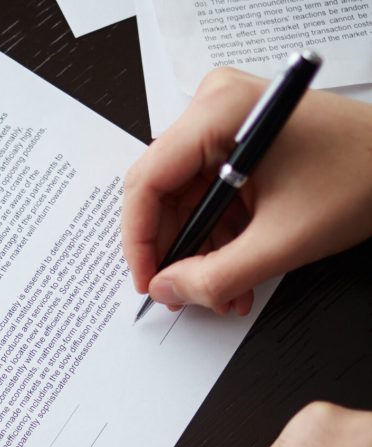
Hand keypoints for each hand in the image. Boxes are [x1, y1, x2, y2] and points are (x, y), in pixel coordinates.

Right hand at [122, 68, 371, 315]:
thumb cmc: (364, 177)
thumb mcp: (281, 243)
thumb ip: (214, 277)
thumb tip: (165, 291)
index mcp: (219, 113)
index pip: (147, 183)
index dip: (140, 242)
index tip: (148, 283)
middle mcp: (215, 109)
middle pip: (163, 194)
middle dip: (176, 253)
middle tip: (185, 294)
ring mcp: (227, 124)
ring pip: (185, 202)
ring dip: (200, 253)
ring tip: (223, 291)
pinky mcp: (240, 143)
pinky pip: (208, 197)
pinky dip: (219, 238)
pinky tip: (236, 270)